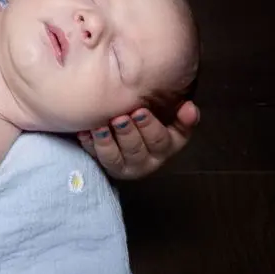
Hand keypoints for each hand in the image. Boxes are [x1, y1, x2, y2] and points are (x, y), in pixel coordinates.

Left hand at [76, 101, 199, 179]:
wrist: (131, 133)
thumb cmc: (154, 122)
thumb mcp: (173, 120)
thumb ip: (183, 116)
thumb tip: (190, 108)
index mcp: (166, 148)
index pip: (160, 141)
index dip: (150, 127)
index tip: (140, 111)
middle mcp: (146, 160)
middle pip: (136, 150)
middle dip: (127, 133)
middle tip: (119, 118)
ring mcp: (124, 165)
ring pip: (115, 157)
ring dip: (106, 142)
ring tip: (100, 127)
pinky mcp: (105, 165)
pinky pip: (96, 157)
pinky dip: (90, 144)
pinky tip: (84, 132)